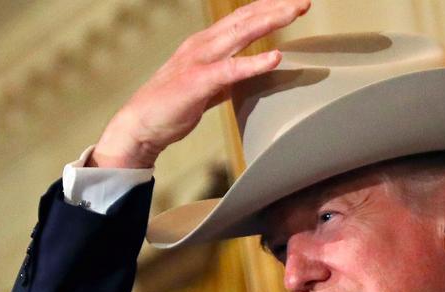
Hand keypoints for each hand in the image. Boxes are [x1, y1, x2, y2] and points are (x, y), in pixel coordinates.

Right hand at [88, 0, 310, 167]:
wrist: (140, 126)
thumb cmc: (173, 106)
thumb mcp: (208, 85)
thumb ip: (229, 75)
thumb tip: (250, 73)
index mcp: (206, 43)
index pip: (242, 18)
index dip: (268, 7)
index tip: (293, 2)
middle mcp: (203, 44)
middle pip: (245, 18)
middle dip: (276, 7)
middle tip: (304, 1)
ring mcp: (199, 60)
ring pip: (240, 33)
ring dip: (270, 21)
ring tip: (294, 12)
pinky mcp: (198, 82)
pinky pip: (231, 69)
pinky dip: (254, 62)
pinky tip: (275, 57)